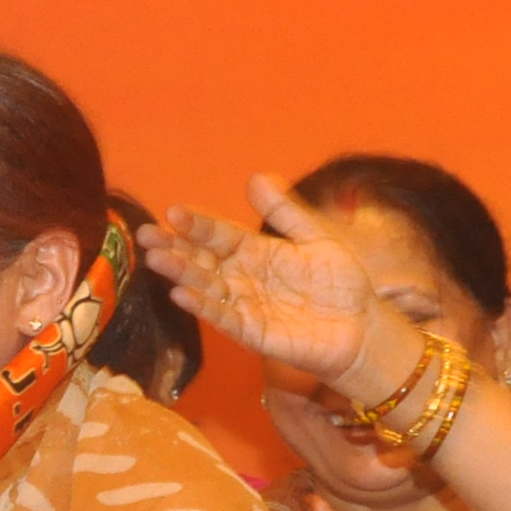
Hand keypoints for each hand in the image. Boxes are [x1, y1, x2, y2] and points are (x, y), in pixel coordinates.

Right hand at [145, 178, 403, 392]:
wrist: (363, 327)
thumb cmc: (340, 283)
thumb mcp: (316, 237)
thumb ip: (286, 212)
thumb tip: (256, 177)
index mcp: (255, 251)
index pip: (219, 234)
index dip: (197, 224)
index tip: (173, 212)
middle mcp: (243, 277)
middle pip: (203, 260)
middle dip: (175, 248)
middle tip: (146, 235)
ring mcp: (245, 306)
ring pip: (207, 286)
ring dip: (181, 274)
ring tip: (157, 259)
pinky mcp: (253, 333)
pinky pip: (224, 318)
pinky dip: (203, 307)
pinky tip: (181, 294)